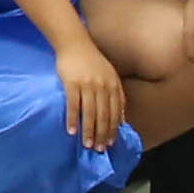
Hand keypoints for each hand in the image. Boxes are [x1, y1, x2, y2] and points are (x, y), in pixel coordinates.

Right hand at [54, 38, 128, 153]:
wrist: (74, 43)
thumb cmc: (92, 61)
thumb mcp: (110, 76)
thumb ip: (117, 96)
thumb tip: (122, 119)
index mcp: (114, 85)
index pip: (115, 112)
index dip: (113, 129)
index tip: (111, 143)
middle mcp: (103, 86)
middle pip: (104, 116)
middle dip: (102, 134)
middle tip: (99, 149)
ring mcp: (87, 85)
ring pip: (90, 113)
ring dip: (89, 131)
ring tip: (87, 144)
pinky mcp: (72, 84)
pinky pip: (73, 105)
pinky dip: (73, 120)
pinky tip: (71, 131)